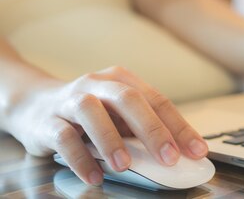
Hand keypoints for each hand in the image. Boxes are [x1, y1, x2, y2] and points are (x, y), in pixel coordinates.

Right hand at [6, 66, 207, 185]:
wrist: (32, 104)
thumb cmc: (89, 112)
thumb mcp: (118, 115)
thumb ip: (143, 129)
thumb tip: (179, 153)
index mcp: (123, 80)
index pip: (158, 100)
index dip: (179, 126)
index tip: (197, 150)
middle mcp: (98, 85)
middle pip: (129, 100)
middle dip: (152, 129)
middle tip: (169, 157)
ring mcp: (70, 100)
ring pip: (91, 113)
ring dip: (111, 140)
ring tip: (125, 166)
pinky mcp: (47, 121)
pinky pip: (64, 137)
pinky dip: (80, 158)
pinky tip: (94, 176)